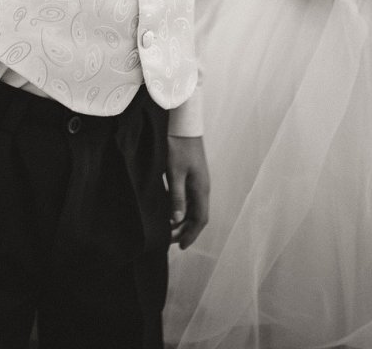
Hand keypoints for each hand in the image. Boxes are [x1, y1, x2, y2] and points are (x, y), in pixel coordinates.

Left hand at [167, 134, 209, 248]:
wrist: (184, 123)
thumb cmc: (178, 146)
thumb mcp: (174, 172)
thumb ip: (176, 196)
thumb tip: (177, 220)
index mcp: (201, 189)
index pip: (200, 219)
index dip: (191, 234)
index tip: (181, 247)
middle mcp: (202, 187)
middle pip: (197, 215)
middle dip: (185, 230)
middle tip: (170, 240)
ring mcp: (198, 180)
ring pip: (193, 207)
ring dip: (182, 220)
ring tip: (168, 229)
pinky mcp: (192, 174)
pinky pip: (189, 198)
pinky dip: (180, 208)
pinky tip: (168, 209)